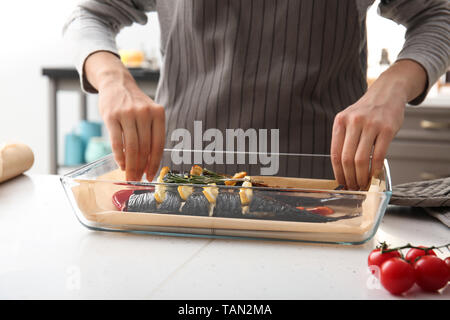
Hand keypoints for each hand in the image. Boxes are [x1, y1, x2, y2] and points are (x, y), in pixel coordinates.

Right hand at [98, 80, 164, 181]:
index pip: (158, 144)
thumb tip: (150, 163)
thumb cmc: (135, 104)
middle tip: (138, 179)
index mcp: (158, 114)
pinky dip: (119, 156)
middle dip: (141, 168)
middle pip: (144, 148)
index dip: (155, 163)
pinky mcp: (111, 116)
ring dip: (131, 165)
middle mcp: (144, 113)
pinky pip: (116, 142)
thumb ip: (152, 134)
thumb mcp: (149, 113)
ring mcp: (127, 114)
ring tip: (130, 176)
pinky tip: (121, 164)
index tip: (151, 176)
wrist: (117, 84)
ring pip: (131, 147)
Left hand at [330, 60, 426, 189]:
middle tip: (353, 187)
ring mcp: (370, 125)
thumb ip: (344, 139)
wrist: (387, 92)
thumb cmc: (367, 110)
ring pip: (361, 159)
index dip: (338, 172)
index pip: (335, 154)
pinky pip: (379, 155)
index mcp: (340, 122)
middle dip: (349, 178)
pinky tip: (375, 174)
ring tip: (363, 183)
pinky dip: (375, 168)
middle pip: (347, 159)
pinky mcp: (387, 128)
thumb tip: (342, 168)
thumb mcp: (349, 119)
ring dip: (361, 176)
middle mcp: (353, 122)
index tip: (341, 182)